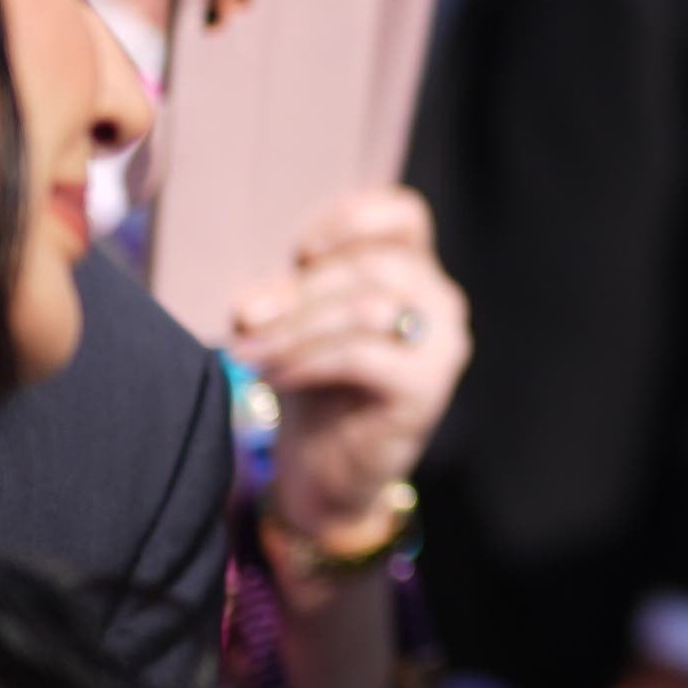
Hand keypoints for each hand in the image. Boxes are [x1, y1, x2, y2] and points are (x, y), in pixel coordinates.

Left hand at [231, 187, 468, 545]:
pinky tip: (274, 378)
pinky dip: (307, 362)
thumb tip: (251, 308)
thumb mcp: (298, 328)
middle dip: (299, 290)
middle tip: (245, 317)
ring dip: (294, 329)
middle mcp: (441, 301)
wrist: (331, 473)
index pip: (404, 214)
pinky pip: (361, 355)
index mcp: (416, 272)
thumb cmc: (316, 389)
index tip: (299, 252)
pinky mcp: (427, 387)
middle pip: (372, 265)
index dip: (351, 219)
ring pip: (366, 308)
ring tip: (248, 352)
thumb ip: (284, 300)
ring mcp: (443, 344)